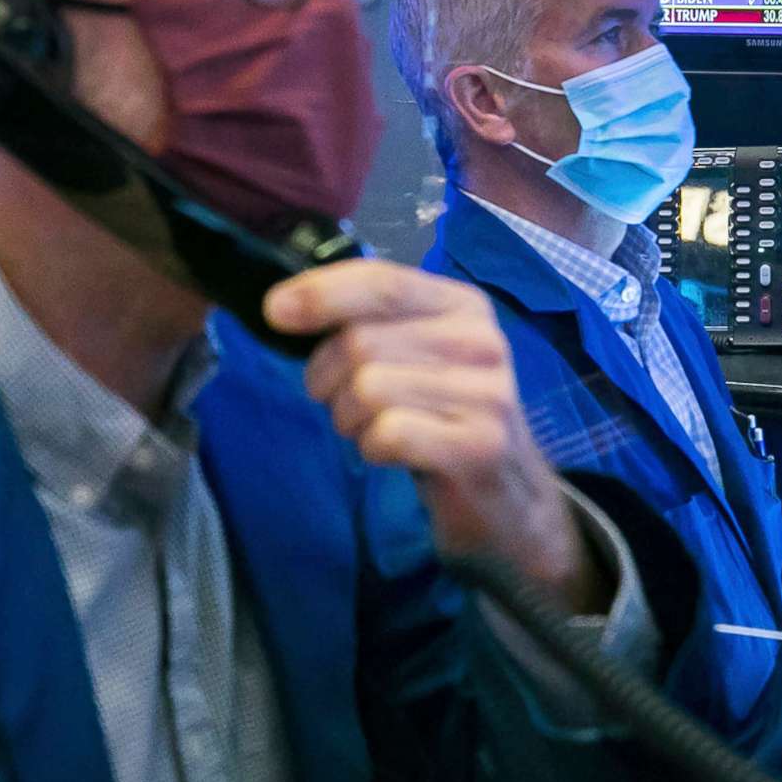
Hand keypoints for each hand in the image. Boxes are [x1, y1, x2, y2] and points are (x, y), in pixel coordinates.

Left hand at [265, 261, 603, 612]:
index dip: (322, 293)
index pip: (383, 282)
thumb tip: (285, 305)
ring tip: (373, 428)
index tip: (275, 311)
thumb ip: (365, 322)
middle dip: (327, 378)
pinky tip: (394, 453)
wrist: (506, 500)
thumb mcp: (412, 356)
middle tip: (341, 402)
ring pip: (368, 388)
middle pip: (361, 341)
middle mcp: (480, 340)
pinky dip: (373, 447)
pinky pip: (389, 433)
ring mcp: (487, 392)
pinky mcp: (481, 444)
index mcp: (462, 305)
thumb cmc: (441, 418)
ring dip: (350, 418)